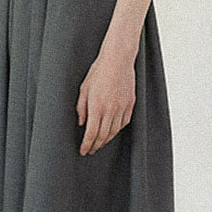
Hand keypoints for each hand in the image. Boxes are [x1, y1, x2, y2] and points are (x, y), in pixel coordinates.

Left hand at [77, 36, 136, 156]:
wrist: (117, 60)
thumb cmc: (98, 71)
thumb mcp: (84, 89)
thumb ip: (81, 108)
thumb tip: (81, 123)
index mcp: (96, 107)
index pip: (91, 134)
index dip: (86, 145)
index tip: (83, 151)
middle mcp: (110, 110)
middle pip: (103, 136)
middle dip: (95, 146)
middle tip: (91, 150)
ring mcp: (122, 108)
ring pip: (114, 132)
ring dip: (106, 140)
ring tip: (100, 143)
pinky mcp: (130, 104)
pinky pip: (124, 123)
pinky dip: (117, 130)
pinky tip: (112, 131)